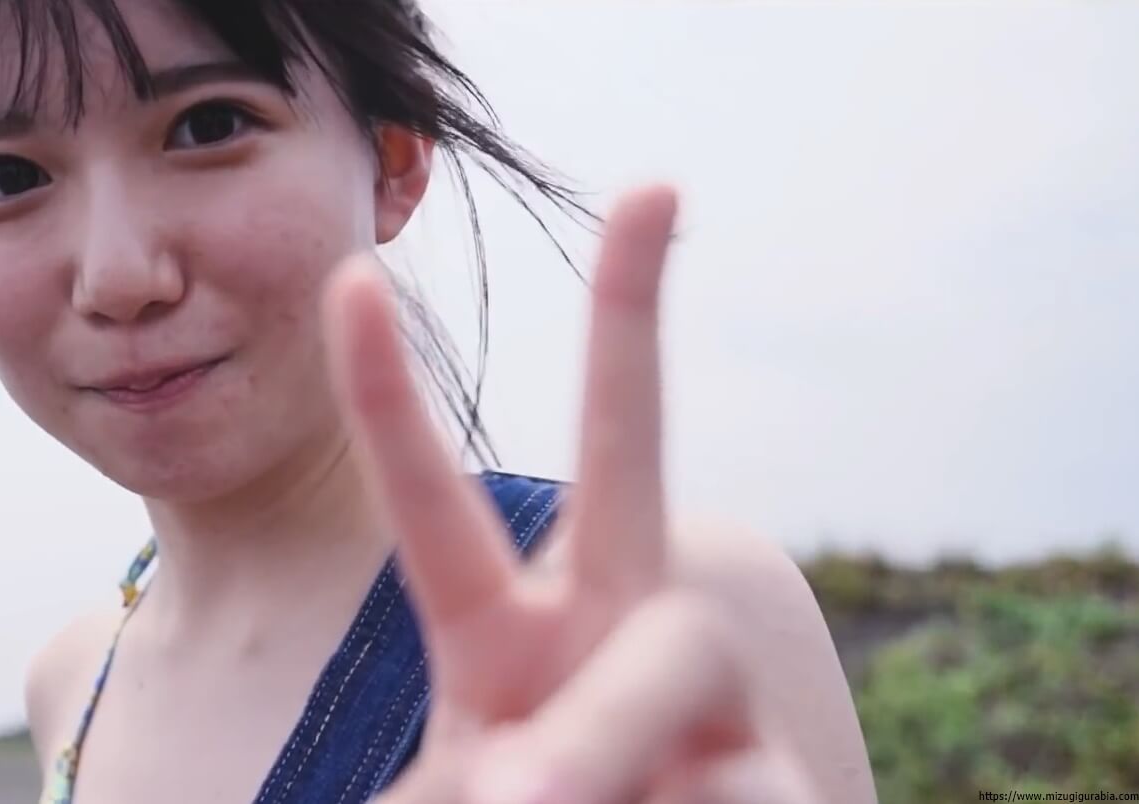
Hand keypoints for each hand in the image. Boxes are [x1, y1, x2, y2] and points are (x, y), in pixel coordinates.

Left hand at [323, 186, 819, 802]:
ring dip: (595, 741)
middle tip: (653, 186)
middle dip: (631, 324)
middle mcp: (611, 630)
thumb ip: (455, 792)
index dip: (386, 399)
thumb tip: (516, 786)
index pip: (432, 506)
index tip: (350, 276)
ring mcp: (711, 693)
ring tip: (529, 803)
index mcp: (503, 638)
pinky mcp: (788, 778)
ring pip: (669, 653)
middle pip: (627, 456)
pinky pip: (736, 785)